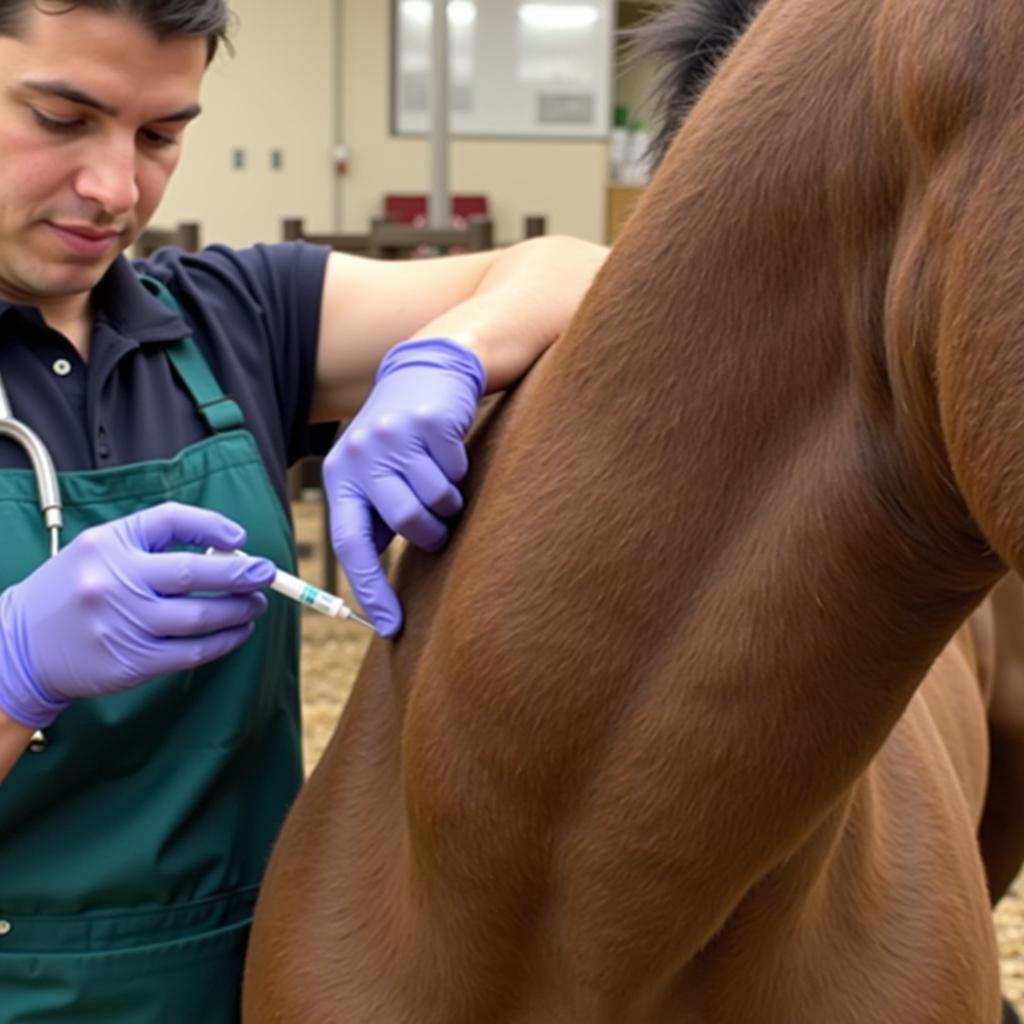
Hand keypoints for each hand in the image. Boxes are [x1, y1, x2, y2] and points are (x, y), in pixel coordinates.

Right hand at [0, 502, 275, 727]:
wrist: (22, 645)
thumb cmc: (77, 588)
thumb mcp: (101, 547)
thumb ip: (157, 539)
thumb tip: (229, 546)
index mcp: (107, 546)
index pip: (170, 520)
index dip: (212, 526)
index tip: (240, 540)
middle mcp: (113, 583)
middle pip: (193, 574)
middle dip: (240, 575)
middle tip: (266, 574)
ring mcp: (122, 626)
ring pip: (199, 618)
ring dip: (238, 611)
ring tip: (256, 605)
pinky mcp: (130, 663)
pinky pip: (190, 653)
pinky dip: (223, 642)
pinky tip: (238, 631)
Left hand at [324, 337, 485, 636]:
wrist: (426, 372)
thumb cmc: (400, 440)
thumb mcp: (375, 474)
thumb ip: (376, 517)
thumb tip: (380, 587)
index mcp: (340, 477)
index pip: (350, 542)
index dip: (370, 588)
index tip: (391, 626)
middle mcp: (360, 455)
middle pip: (405, 522)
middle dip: (431, 533)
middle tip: (439, 527)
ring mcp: (393, 436)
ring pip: (436, 500)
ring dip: (449, 502)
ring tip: (442, 481)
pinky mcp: (427, 422)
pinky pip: (456, 471)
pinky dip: (460, 470)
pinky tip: (447, 450)